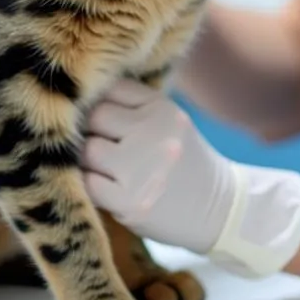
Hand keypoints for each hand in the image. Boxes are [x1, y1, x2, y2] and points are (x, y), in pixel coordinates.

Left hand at [82, 79, 299, 277]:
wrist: (217, 210)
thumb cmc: (183, 163)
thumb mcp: (170, 122)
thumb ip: (134, 106)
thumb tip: (83, 99)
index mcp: (163, 108)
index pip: (111, 89)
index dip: (100, 102)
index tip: (104, 118)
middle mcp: (153, 133)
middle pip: (95, 117)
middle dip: (92, 131)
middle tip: (104, 145)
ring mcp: (140, 168)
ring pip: (88, 150)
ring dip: (90, 161)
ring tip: (108, 169)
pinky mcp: (130, 202)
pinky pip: (89, 183)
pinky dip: (94, 186)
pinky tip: (111, 189)